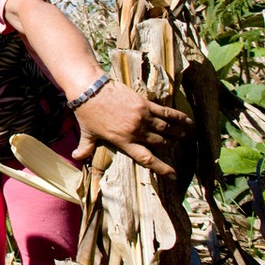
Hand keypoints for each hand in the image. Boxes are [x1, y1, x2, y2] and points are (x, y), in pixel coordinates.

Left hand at [72, 79, 191, 176]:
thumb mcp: (87, 133)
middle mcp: (135, 131)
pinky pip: (165, 112)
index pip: (146, 159)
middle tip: (175, 146)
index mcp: (123, 141)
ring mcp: (142, 117)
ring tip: (184, 136)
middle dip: (169, 146)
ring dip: (177, 133)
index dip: (162, 168)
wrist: (89, 88)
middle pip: (160, 143)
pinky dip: (178, 117)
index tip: (173, 175)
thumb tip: (76, 157)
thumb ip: (85, 148)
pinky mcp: (144, 103)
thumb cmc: (87, 111)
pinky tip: (187, 120)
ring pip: (166, 128)